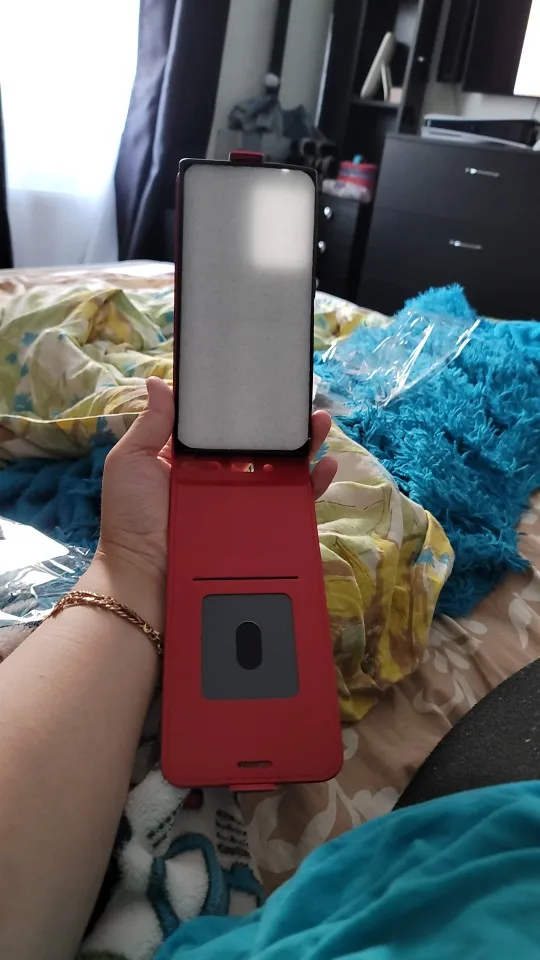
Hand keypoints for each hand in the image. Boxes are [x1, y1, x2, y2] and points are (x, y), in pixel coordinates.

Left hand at [97, 377, 336, 586]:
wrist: (145, 576)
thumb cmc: (131, 518)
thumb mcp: (131, 462)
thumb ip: (150, 423)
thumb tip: (161, 381)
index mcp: (191, 458)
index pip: (223, 428)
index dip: (244, 408)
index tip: (262, 386)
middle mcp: (221, 478)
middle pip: (259, 445)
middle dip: (283, 424)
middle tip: (300, 404)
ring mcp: (243, 503)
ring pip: (281, 469)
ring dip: (304, 446)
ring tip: (320, 425)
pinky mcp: (259, 527)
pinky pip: (291, 503)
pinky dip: (312, 485)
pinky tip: (324, 467)